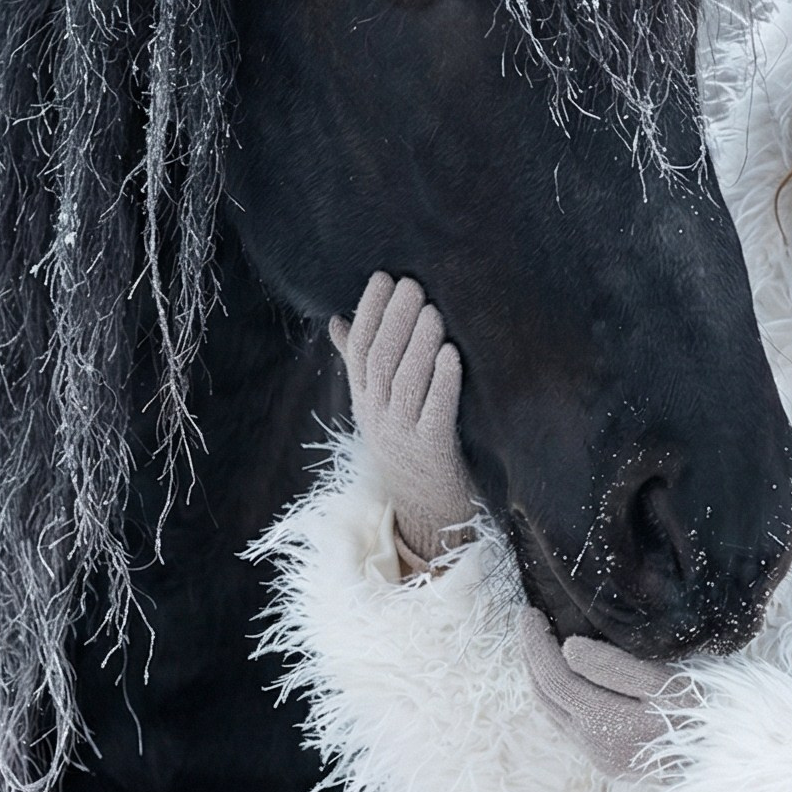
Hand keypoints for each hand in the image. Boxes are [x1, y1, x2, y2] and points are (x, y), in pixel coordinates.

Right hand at [331, 274, 475, 568]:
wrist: (426, 513)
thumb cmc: (409, 449)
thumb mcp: (380, 407)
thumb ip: (361, 365)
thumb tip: (338, 320)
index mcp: (366, 401)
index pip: (358, 349)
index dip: (369, 311)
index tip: (382, 277)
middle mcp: (379, 417)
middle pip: (380, 360)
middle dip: (395, 319)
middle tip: (412, 285)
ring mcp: (403, 435)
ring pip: (405, 382)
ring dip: (419, 343)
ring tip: (433, 311)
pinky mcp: (432, 452)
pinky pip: (435, 412)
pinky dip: (443, 381)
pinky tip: (452, 355)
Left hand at [518, 606, 688, 779]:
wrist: (721, 760)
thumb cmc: (700, 714)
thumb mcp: (664, 684)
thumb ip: (615, 667)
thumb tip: (568, 648)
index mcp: (602, 722)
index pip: (552, 677)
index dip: (535, 644)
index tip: (530, 612)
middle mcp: (591, 743)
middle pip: (545, 694)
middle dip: (531, 656)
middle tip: (529, 621)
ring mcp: (597, 755)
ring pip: (552, 710)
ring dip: (541, 675)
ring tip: (540, 644)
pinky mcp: (606, 759)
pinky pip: (567, 722)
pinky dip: (557, 694)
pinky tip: (565, 675)